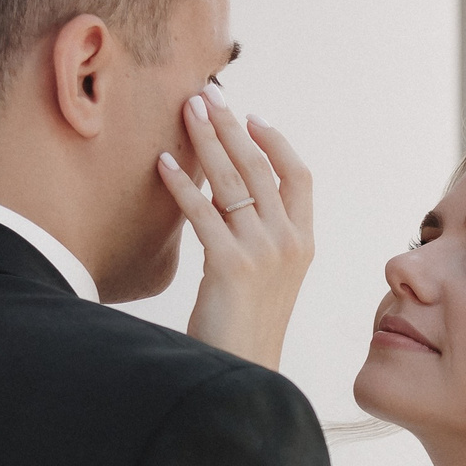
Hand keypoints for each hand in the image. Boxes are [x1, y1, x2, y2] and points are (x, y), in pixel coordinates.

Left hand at [160, 84, 313, 369]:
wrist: (245, 371)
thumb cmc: (245, 327)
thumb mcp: (265, 276)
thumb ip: (257, 235)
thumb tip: (226, 194)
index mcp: (304, 243)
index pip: (298, 176)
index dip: (275, 141)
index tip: (251, 116)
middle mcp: (289, 242)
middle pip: (260, 167)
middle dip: (231, 126)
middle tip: (207, 94)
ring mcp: (263, 252)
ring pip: (232, 181)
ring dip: (206, 140)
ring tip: (186, 111)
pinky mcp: (231, 265)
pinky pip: (202, 212)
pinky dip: (181, 185)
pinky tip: (162, 164)